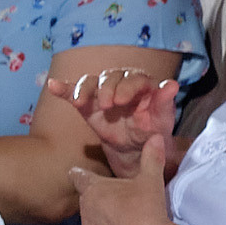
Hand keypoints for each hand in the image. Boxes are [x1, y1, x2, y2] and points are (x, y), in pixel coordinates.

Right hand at [61, 69, 177, 168]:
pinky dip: (64, 89)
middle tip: (107, 105)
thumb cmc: (153, 130)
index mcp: (143, 84)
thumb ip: (165, 102)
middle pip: (111, 77)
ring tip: (81, 102)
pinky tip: (53, 86)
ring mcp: (104, 92)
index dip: (128, 87)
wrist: (137, 148)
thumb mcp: (162, 119)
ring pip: (92, 82)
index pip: (135, 78)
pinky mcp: (89, 104)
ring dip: (85, 90)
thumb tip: (172, 85)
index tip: (122, 100)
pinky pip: (74, 92)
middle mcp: (122, 83)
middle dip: (107, 88)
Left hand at [70, 147, 180, 224]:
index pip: (78, 176)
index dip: (80, 174)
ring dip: (102, 218)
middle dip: (99, 199)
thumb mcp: (151, 180)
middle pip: (88, 198)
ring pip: (92, 218)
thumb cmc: (145, 208)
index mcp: (94, 188)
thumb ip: (151, 158)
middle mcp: (85, 207)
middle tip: (119, 200)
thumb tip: (156, 137)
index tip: (79, 173)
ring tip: (123, 220)